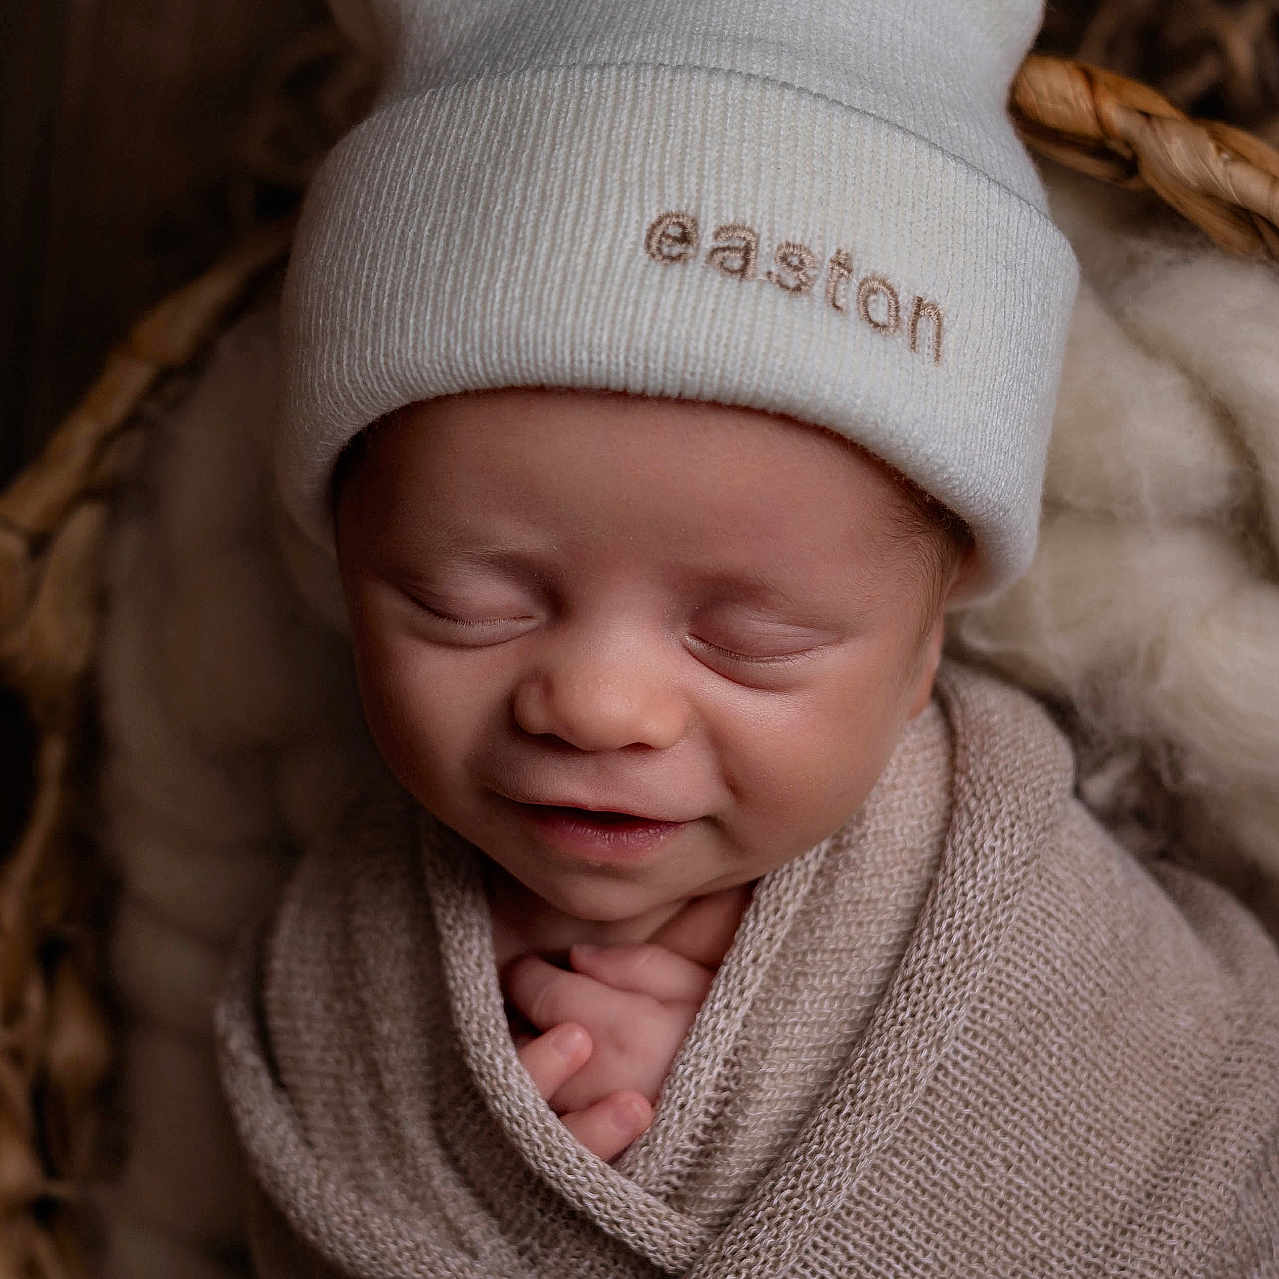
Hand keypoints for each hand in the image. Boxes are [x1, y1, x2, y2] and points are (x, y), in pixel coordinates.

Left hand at [505, 885, 750, 1160]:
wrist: (778, 1129)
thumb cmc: (743, 1050)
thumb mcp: (704, 988)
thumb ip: (637, 965)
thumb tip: (577, 957)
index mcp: (625, 1031)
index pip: (543, 993)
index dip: (530, 974)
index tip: (535, 968)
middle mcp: (595, 1086)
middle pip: (519, 1051)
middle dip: (519, 1022)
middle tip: (537, 1006)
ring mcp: (590, 1141)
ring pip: (522, 1105)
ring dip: (527, 1071)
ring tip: (554, 1053)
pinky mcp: (596, 1178)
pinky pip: (544, 1152)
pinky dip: (537, 1122)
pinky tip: (556, 1102)